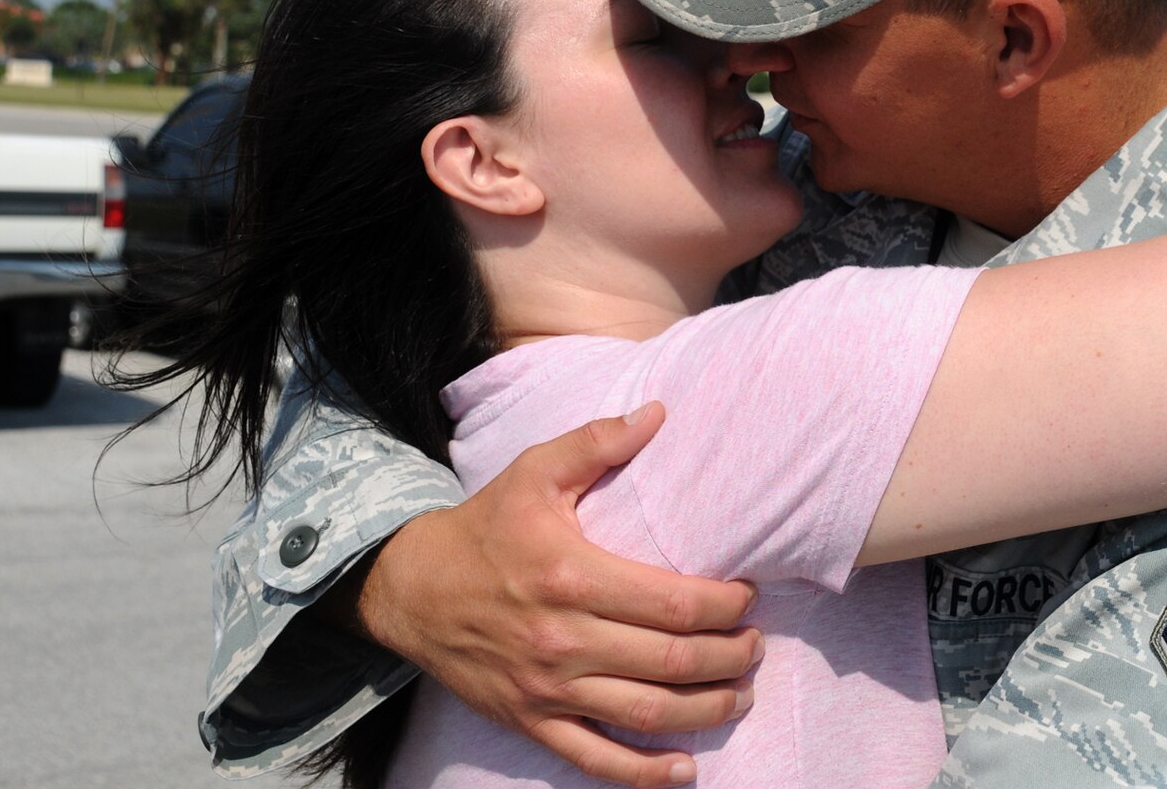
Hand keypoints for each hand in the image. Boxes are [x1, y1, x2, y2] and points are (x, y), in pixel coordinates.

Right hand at [352, 403, 760, 786]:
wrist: (410, 588)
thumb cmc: (485, 527)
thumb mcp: (535, 471)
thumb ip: (598, 442)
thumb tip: (659, 414)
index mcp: (570, 575)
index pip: (671, 603)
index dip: (723, 605)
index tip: (746, 596)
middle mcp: (562, 639)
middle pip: (670, 661)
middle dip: (729, 657)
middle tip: (755, 646)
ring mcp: (546, 688)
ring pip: (645, 713)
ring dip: (705, 710)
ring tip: (741, 694)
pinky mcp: (530, 721)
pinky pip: (594, 758)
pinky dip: (643, 773)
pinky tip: (685, 769)